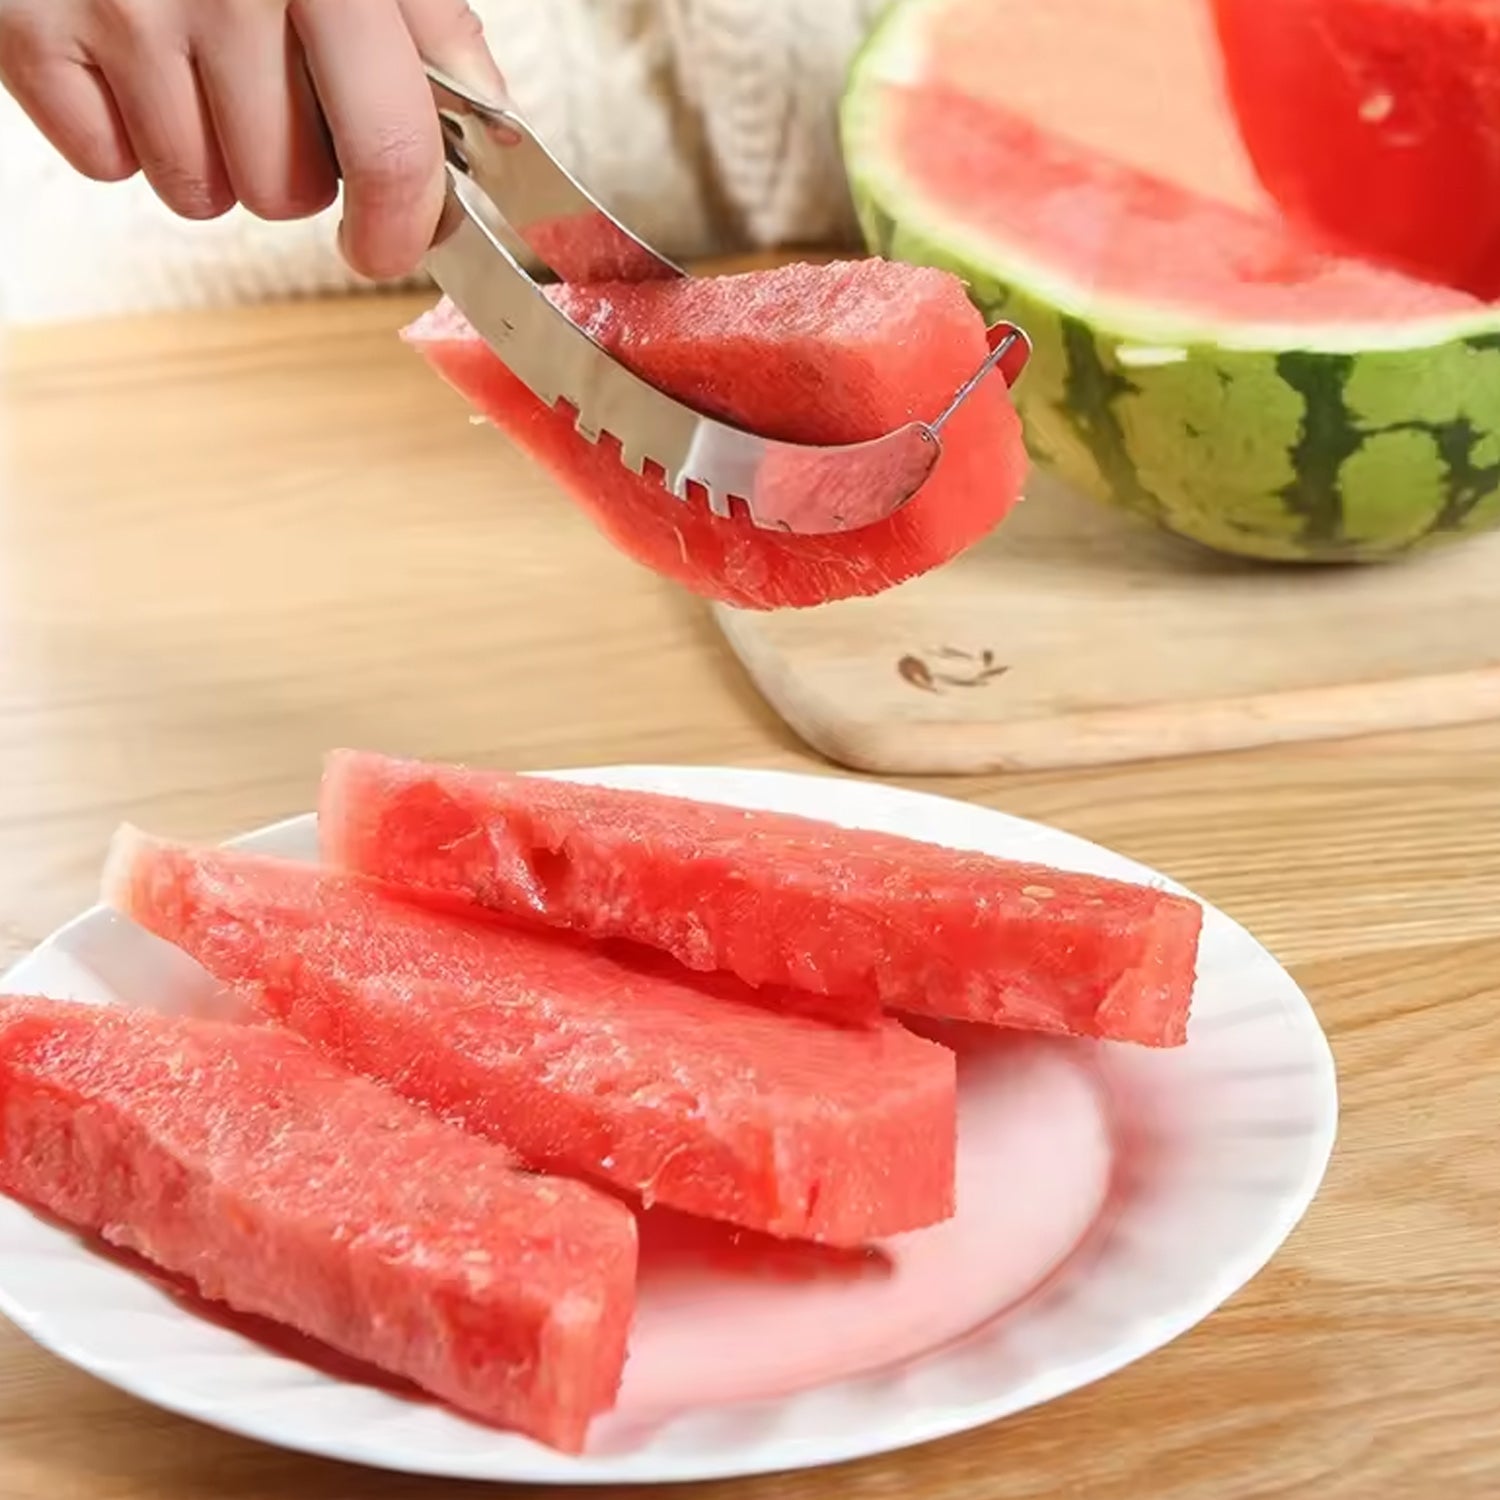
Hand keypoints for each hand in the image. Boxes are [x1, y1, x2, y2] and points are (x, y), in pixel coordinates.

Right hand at [0, 0, 504, 279]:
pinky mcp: (33, 30)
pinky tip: (127, 57)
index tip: (390, 245)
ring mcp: (123, 9)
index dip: (399, 227)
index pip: (392, 151)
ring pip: (201, 191)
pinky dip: (121, 130)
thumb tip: (489, 117)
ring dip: (207, 153)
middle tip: (266, 87)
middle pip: (287, 192)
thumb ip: (428, 19)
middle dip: (291, 168)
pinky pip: (108, 162)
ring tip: (192, 60)